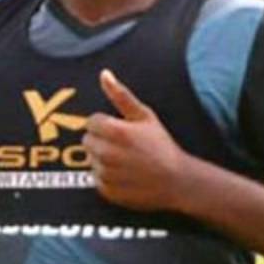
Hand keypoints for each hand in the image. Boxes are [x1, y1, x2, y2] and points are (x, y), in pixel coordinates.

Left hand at [82, 69, 187, 211]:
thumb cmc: (161, 146)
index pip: (91, 122)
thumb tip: (104, 74)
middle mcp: (106, 153)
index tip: (121, 130)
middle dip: (101, 140)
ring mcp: (105, 173)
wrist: (176, 181)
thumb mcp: (145, 116)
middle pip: (87, 140)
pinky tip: (125, 174)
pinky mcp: (105, 190)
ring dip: (103, 158)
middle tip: (123, 145)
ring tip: (126, 160)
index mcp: (114, 131)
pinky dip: (107, 176)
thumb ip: (121, 95)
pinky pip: (96, 178)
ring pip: (91, 159)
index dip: (106, 124)